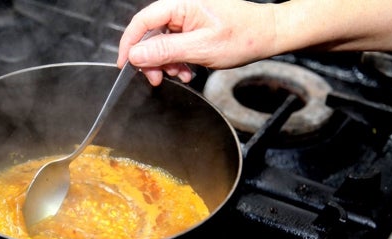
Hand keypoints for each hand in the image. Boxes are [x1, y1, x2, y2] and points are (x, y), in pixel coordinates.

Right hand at [117, 0, 277, 85]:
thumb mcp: (200, 48)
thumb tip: (136, 54)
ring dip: (167, 63)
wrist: (267, 35)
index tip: (125, 65)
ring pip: (161, 43)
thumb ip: (165, 51)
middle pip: (150, 34)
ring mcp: (186, 18)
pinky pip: (174, 45)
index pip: (142, 22)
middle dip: (152, 60)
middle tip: (157, 79)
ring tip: (181, 75)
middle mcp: (181, 7)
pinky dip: (177, 61)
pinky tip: (187, 70)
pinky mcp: (192, 27)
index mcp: (181, 4)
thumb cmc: (242, 37)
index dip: (129, 45)